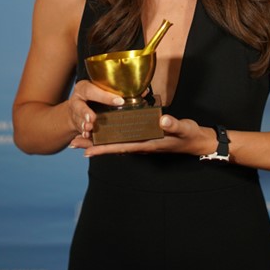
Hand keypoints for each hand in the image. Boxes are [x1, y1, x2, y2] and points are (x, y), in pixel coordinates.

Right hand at [65, 80, 123, 146]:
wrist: (80, 105)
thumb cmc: (97, 96)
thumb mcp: (104, 90)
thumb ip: (121, 92)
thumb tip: (144, 92)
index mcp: (85, 88)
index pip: (92, 90)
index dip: (105, 96)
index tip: (120, 101)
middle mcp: (77, 99)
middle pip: (79, 106)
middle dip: (85, 113)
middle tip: (92, 119)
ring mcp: (74, 113)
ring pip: (78, 119)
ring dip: (83, 124)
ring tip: (89, 129)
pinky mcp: (75, 123)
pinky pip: (78, 129)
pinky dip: (82, 133)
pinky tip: (86, 136)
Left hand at [83, 115, 214, 157]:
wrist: (198, 141)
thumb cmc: (190, 135)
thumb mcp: (183, 128)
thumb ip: (173, 123)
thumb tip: (162, 119)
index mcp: (147, 144)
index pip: (121, 147)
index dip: (103, 149)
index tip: (86, 151)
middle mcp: (142, 145)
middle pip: (113, 146)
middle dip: (93, 146)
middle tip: (72, 144)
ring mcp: (143, 142)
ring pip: (116, 143)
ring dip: (99, 142)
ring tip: (80, 140)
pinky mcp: (146, 138)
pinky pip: (124, 139)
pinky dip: (111, 137)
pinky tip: (104, 134)